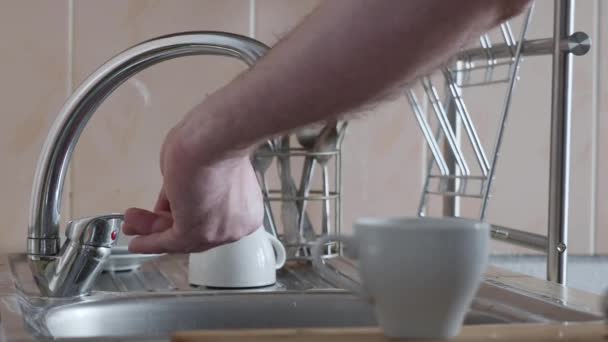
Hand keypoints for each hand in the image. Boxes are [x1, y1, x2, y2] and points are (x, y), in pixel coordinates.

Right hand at [122, 127, 263, 253]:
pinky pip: (169, 242)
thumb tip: (178, 188)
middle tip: (147, 222)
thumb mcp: (201, 165)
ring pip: (181, 237)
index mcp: (245, 206)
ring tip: (132, 224)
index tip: (167, 212)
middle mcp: (236, 224)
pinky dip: (149, 243)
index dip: (186, 212)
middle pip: (196, 230)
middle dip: (166, 224)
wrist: (214, 140)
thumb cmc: (215, 140)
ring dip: (151, 231)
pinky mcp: (195, 232)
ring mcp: (218, 231)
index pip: (212, 217)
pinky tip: (137, 243)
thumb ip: (191, 183)